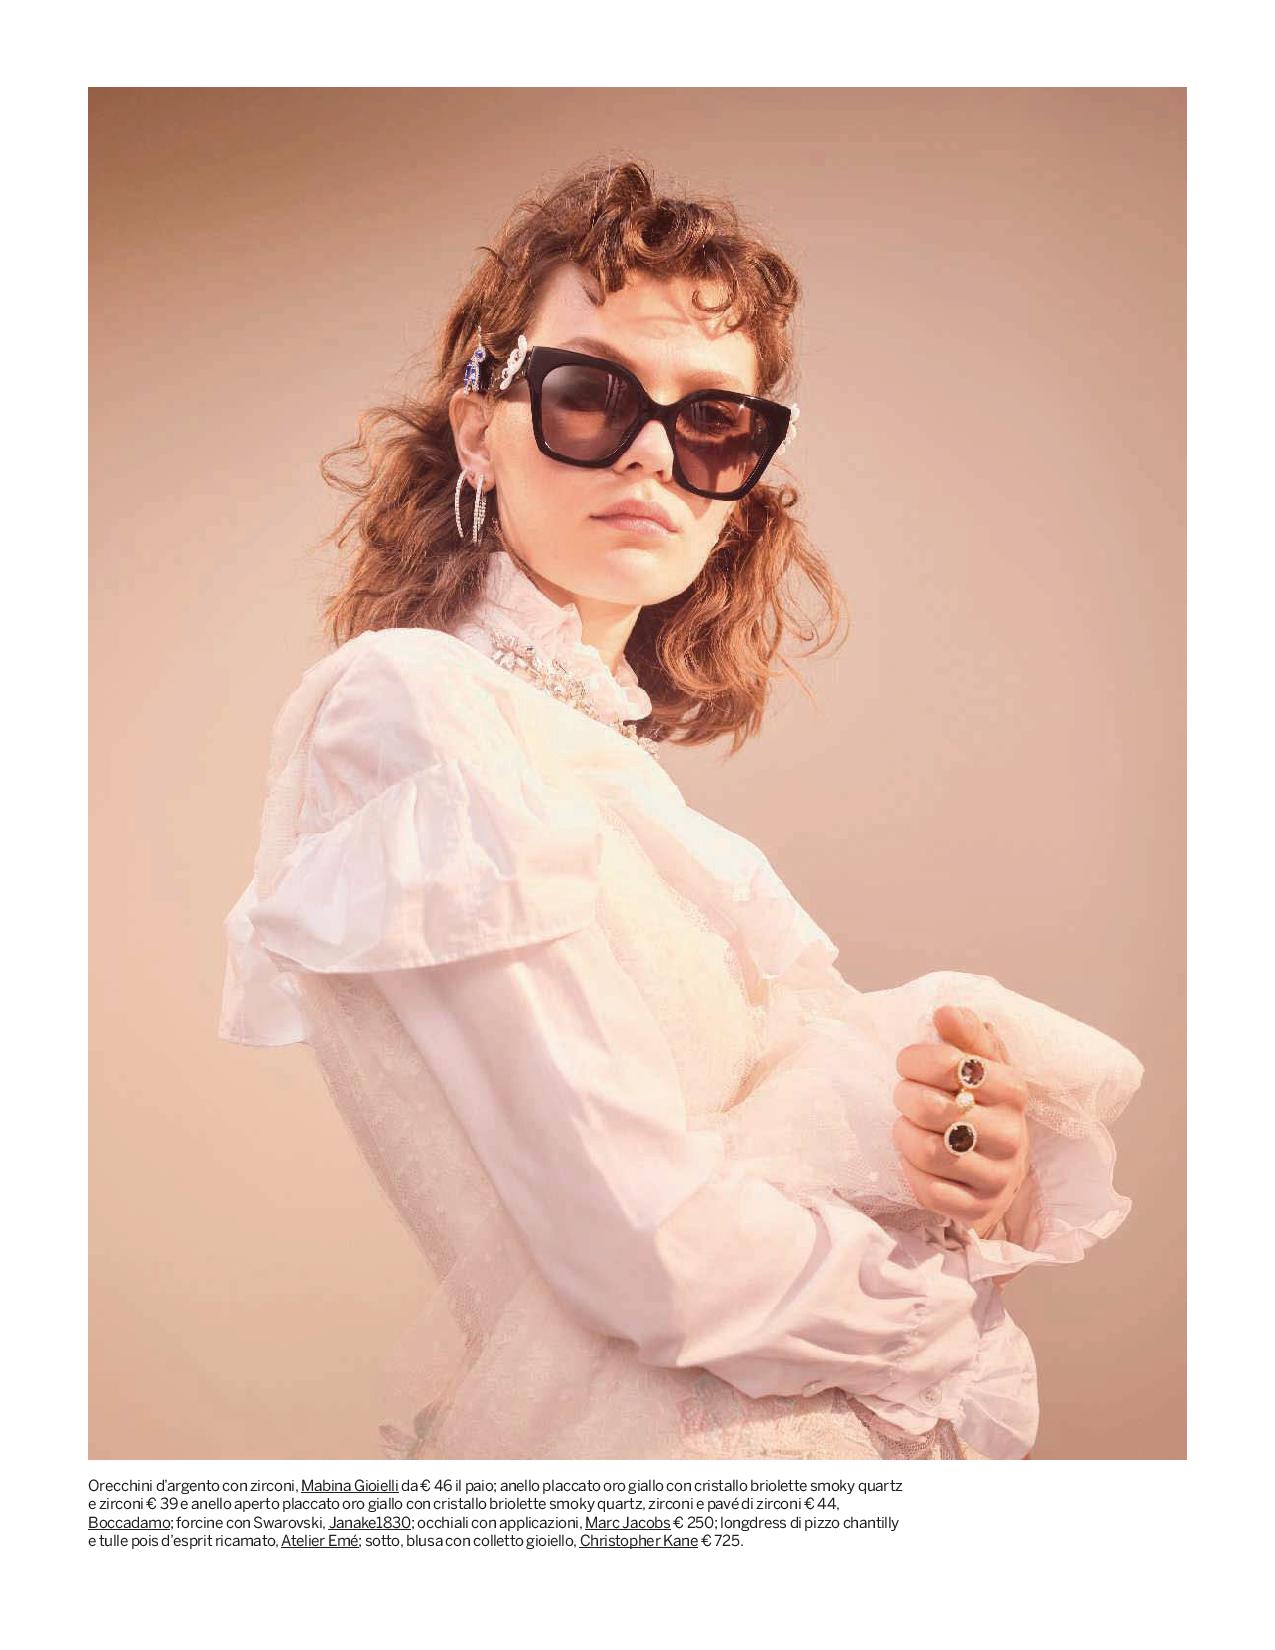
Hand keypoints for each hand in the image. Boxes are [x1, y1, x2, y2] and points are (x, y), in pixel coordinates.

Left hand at [891, 1005, 1030, 1243]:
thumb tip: (945, 1011)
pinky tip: (913, 1159)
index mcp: (1013, 1091)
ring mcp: (997, 1176)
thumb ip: (966, 1035)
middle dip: (906, 1096)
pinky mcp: (978, 1209)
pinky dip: (910, 1171)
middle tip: (903, 1094)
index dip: (918, 1059)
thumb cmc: (981, 1104)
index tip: (906, 1062)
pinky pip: (929, 1191)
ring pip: (931, 1151)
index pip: (956, 1064)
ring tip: (905, 1125)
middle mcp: (1012, 1135)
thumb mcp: (981, 1064)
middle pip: (937, 1108)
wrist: (996, 1169)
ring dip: (904, 1134)